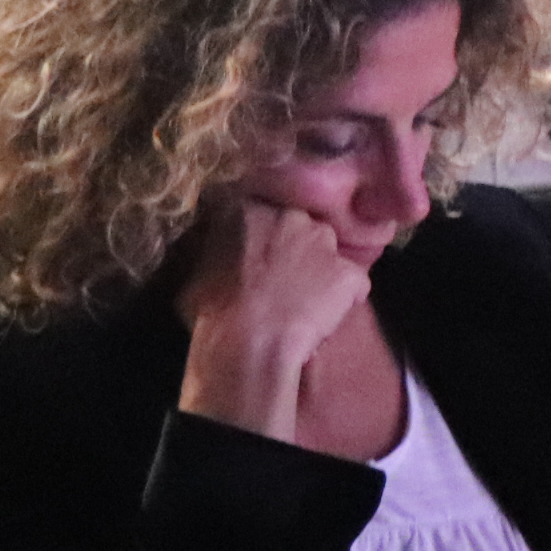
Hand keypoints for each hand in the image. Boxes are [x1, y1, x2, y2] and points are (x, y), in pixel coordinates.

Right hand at [174, 196, 376, 442]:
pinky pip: (354, 286)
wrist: (246, 342)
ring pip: (330, 254)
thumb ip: (215, 249)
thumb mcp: (196, 269)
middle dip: (297, 250)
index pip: (267, 212)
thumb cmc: (212, 311)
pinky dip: (345, 302)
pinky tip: (325, 323)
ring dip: (322, 274)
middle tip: (283, 284)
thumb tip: (218, 252)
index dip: (267, 239)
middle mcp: (291, 214)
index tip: (262, 261)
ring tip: (305, 306)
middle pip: (302, 228)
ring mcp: (324, 241)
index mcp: (249, 208)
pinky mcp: (348, 272)